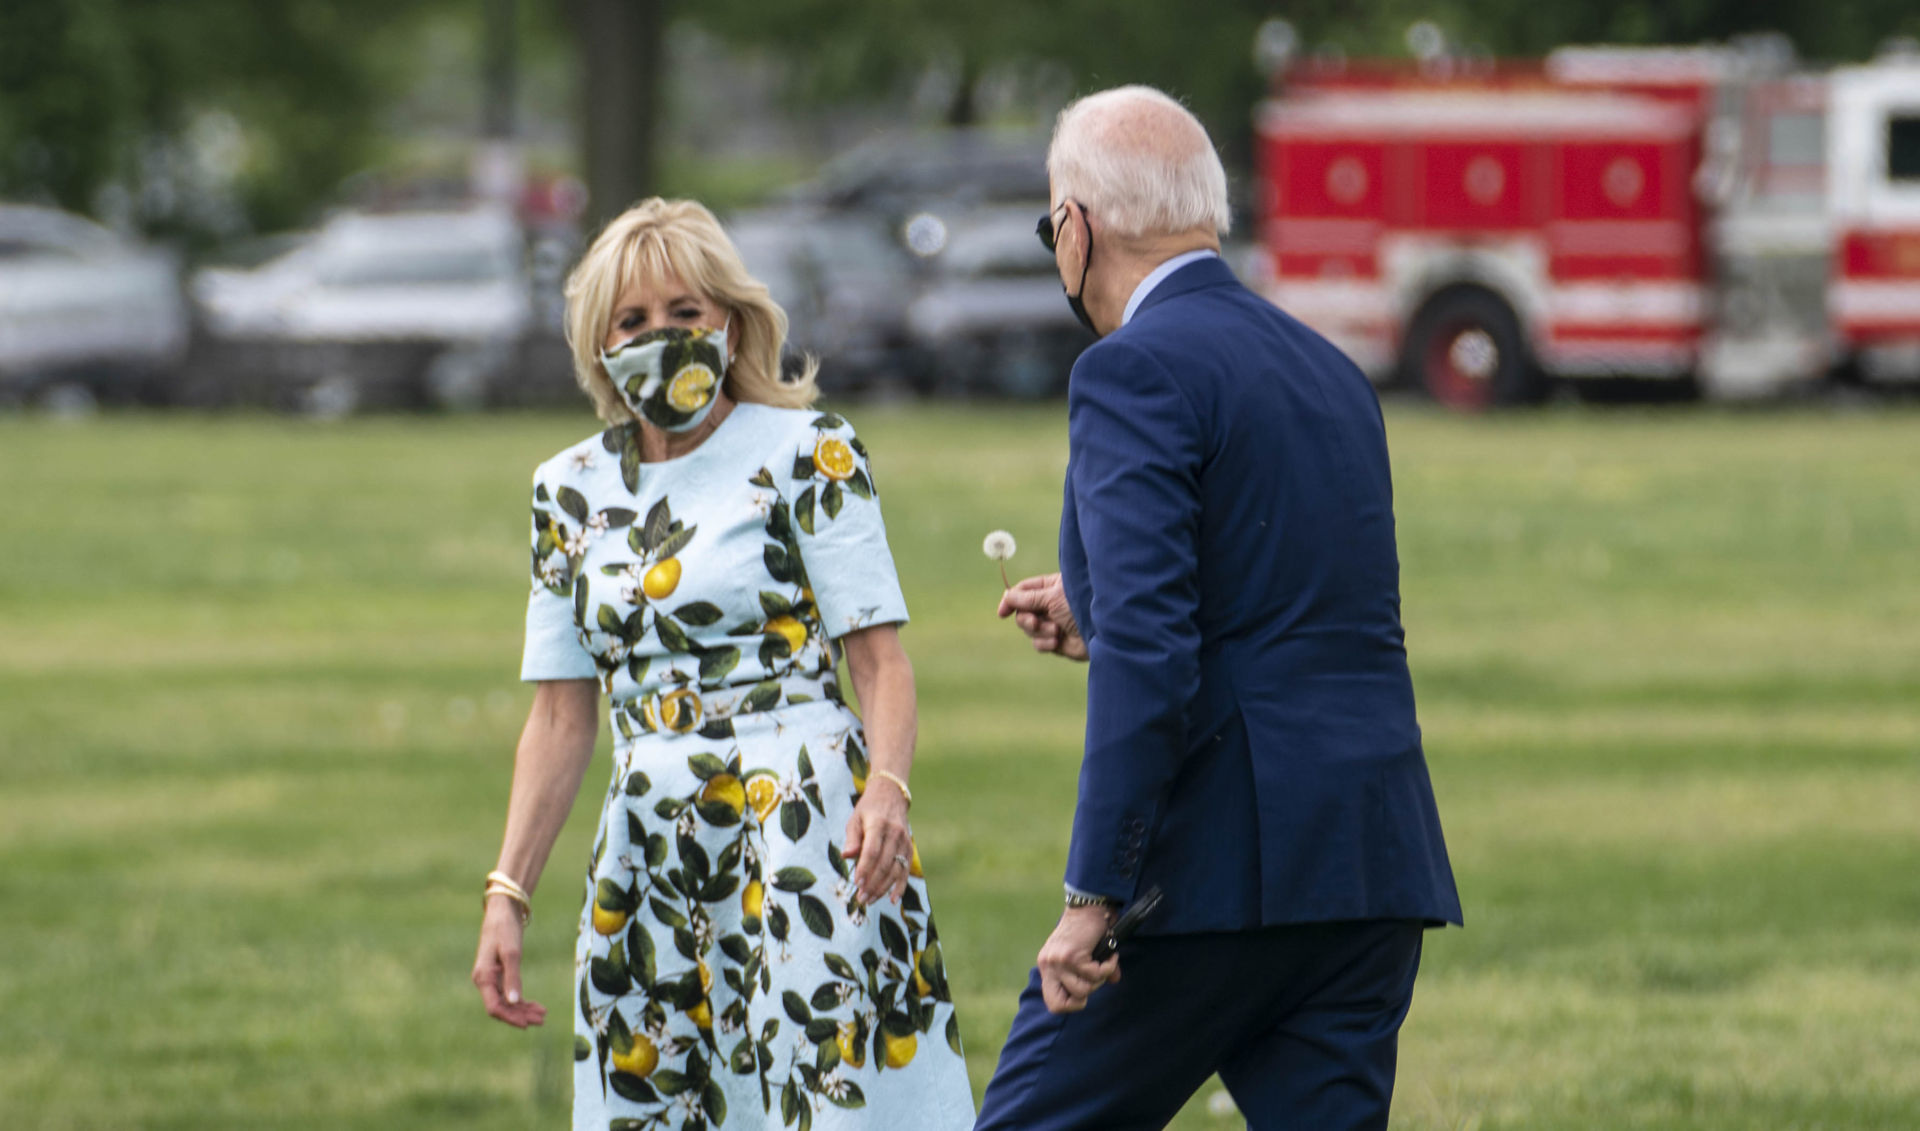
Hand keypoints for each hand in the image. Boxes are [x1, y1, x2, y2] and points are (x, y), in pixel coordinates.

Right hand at [472, 897, 546, 1028]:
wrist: (503, 909)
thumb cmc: (504, 928)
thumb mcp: (511, 952)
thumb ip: (512, 977)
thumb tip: (514, 1001)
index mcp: (482, 977)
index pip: (494, 1007)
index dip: (510, 1017)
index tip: (527, 1024)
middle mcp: (484, 980)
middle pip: (501, 1007)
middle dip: (520, 1015)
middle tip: (542, 1019)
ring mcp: (492, 978)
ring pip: (507, 1001)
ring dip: (523, 1009)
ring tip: (543, 1014)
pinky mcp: (500, 973)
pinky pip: (509, 992)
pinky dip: (522, 999)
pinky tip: (535, 1005)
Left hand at [842, 780, 913, 905]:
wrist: (891, 795)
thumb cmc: (868, 809)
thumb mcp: (855, 818)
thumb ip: (852, 838)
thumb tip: (846, 856)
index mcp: (878, 824)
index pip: (872, 851)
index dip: (864, 868)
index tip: (856, 883)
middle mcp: (894, 833)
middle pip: (884, 864)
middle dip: (872, 883)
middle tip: (861, 898)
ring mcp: (904, 842)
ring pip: (895, 870)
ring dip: (883, 888)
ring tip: (869, 900)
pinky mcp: (910, 848)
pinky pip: (906, 870)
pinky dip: (900, 886)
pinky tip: (892, 899)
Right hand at [997, 573, 1087, 661]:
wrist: (1102, 632)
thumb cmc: (1080, 606)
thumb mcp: (1052, 598)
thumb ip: (1027, 598)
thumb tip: (1007, 596)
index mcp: (1050, 587)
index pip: (1023, 591)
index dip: (1010, 601)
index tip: (1003, 612)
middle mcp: (1050, 604)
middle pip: (1022, 612)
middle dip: (1027, 619)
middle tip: (1035, 622)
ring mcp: (1053, 622)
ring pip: (1029, 630)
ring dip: (1039, 631)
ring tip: (1056, 631)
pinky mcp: (1056, 641)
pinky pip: (1038, 643)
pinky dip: (1045, 643)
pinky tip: (1057, 641)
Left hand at [1037, 903, 1120, 1012]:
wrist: (1090, 904)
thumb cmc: (1088, 927)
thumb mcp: (1084, 952)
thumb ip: (1093, 971)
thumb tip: (1114, 980)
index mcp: (1047, 965)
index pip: (1051, 1001)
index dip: (1070, 1003)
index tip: (1084, 992)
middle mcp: (1048, 964)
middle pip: (1058, 1004)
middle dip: (1080, 1000)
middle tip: (1093, 981)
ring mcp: (1058, 961)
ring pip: (1082, 990)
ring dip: (1099, 979)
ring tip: (1104, 963)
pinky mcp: (1072, 956)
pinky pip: (1095, 975)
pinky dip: (1108, 967)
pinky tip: (1111, 955)